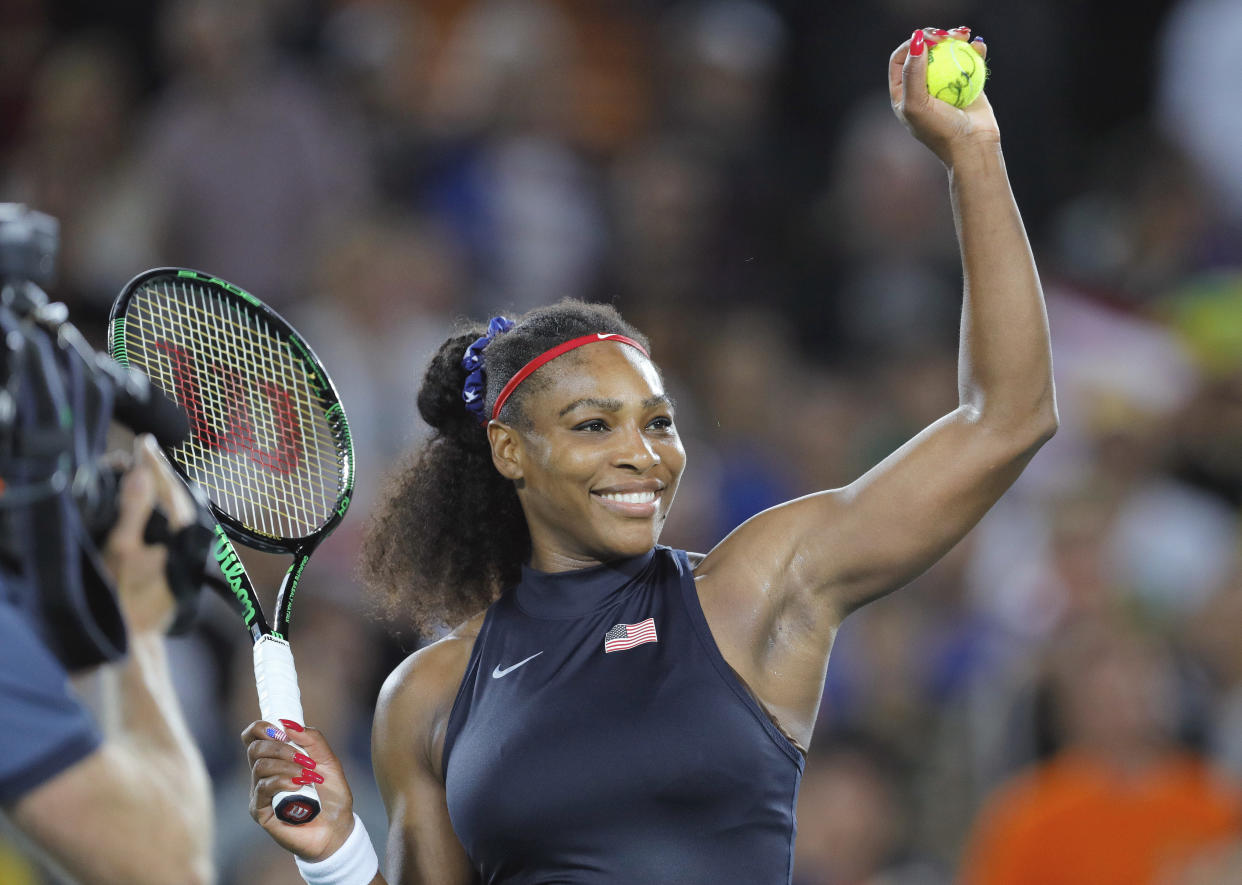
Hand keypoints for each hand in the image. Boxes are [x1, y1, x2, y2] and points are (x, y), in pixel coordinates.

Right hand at [101, 434, 195, 633]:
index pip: (169, 487)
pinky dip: (158, 513)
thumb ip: (133, 510)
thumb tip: (142, 473)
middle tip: (143, 451)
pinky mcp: (178, 564)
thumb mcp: (121, 550)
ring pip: (175, 513)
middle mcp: (190, 540)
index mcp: (181, 532)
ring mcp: (186, 553)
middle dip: (158, 475)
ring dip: (159, 493)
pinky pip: (171, 528)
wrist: (134, 641)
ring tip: (143, 472)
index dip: (154, 464)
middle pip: (175, 497)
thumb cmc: (124, 598)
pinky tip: (145, 508)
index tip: (144, 442)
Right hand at [242, 720, 356, 860]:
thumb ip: (312, 739)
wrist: (337, 828)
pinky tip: (299, 786)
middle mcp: (263, 775)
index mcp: (276, 759)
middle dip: (281, 747)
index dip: (261, 728)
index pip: (253, 736)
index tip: (281, 730)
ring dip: (287, 765)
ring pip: (260, 766)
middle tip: (304, 758)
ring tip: (308, 776)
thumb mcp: (328, 761)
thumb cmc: (331, 795)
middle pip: (254, 748)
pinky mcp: (260, 811)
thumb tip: (287, 722)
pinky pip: (263, 788)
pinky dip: (282, 781)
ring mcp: (260, 793)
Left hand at [889, 27, 998, 164]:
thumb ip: (912, 73)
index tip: (928, 39)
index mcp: (904, 93)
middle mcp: (923, 87)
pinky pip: (969, 61)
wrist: (972, 147)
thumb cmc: (939, 131)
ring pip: (947, 53)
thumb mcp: (916, 105)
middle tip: (946, 35)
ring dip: (955, 39)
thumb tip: (916, 42)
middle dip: (934, 37)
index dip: (911, 44)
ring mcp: (945, 84)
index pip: (900, 59)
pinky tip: (978, 46)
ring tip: (964, 35)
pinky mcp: (967, 84)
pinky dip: (974, 50)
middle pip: (924, 52)